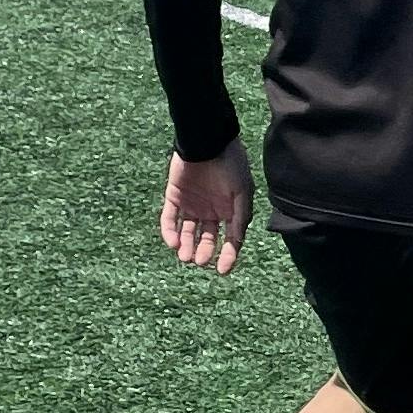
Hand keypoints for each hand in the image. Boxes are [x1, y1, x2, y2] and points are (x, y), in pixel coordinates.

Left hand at [162, 140, 253, 275]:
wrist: (207, 141)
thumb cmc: (231, 164)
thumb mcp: (243, 192)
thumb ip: (240, 217)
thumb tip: (236, 242)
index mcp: (230, 210)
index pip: (229, 239)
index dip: (227, 256)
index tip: (222, 271)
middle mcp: (211, 210)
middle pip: (207, 238)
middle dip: (203, 251)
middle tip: (199, 261)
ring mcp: (192, 204)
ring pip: (187, 232)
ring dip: (186, 245)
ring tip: (184, 256)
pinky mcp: (174, 197)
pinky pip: (169, 219)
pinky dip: (170, 232)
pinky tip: (172, 242)